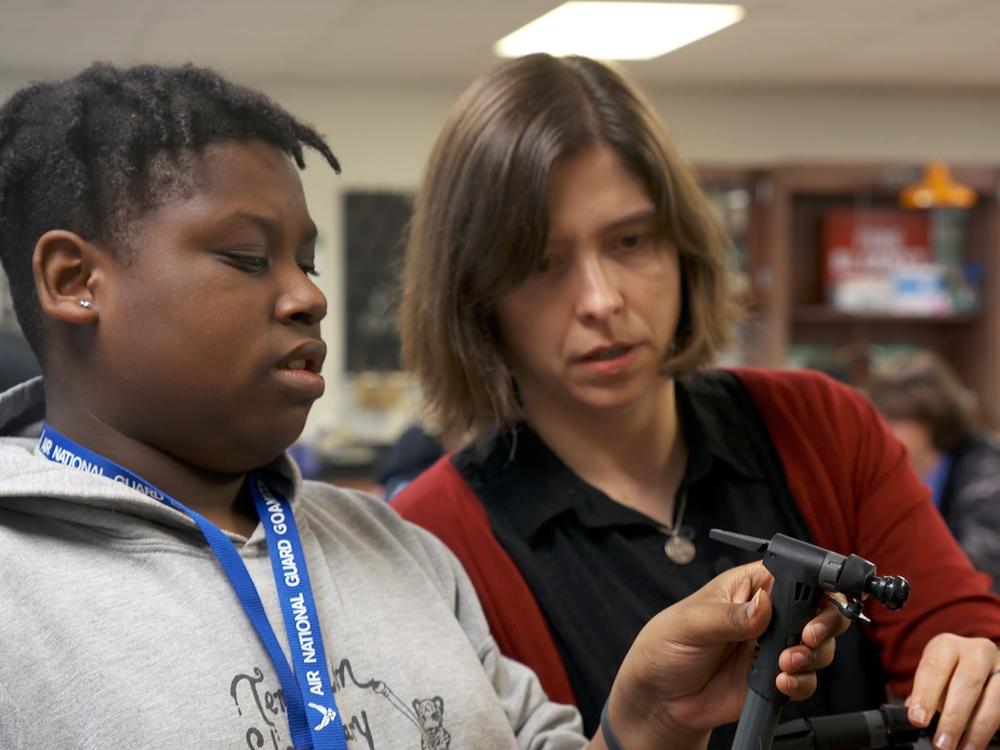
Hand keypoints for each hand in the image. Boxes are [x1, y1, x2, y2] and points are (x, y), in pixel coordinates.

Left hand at [599, 561, 848, 749]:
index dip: (816, 584)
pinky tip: (780, 682)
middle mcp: (769, 613)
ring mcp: (775, 646)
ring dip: (813, 656)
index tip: (818, 602)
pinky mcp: (776, 677)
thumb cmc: (667, 644)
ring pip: (820, 647)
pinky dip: (802, 683)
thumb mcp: (692, 623)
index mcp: (750, 586)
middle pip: (820, 609)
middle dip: (825, 623)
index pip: (795, 574)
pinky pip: (807, 680)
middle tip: (808, 637)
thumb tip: (763, 605)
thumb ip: (730, 616)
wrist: (661, 696)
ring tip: (784, 663)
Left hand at [907, 633, 999, 749]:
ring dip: (976, 730)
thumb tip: (915, 717)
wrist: (981, 668)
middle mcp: (976, 652)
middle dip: (953, 717)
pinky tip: (978, 743)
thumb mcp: (934, 678)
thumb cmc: (950, 676)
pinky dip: (991, 729)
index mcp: (947, 646)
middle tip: (942, 743)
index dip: (925, 695)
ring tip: (962, 749)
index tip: (918, 720)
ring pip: (992, 699)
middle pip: (966, 683)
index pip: (934, 667)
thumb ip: (925, 695)